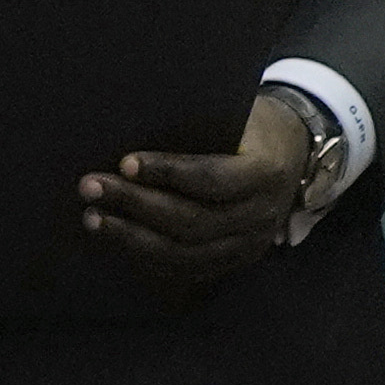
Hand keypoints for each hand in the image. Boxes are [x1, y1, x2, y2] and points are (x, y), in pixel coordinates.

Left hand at [83, 87, 318, 293]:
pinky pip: (188, 269)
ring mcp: (250, 245)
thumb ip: (201, 128)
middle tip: (90, 187)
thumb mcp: (241, 115)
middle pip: (193, 221)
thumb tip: (135, 129)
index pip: (213, 179)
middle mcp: (261, 216)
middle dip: (136, 205)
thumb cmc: (255, 125)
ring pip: (186, 253)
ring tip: (94, 218)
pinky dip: (148, 257)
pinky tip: (118, 240)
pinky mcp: (236, 260)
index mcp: (266, 173)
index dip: (168, 172)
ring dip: (133, 238)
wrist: (294, 153)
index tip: (125, 162)